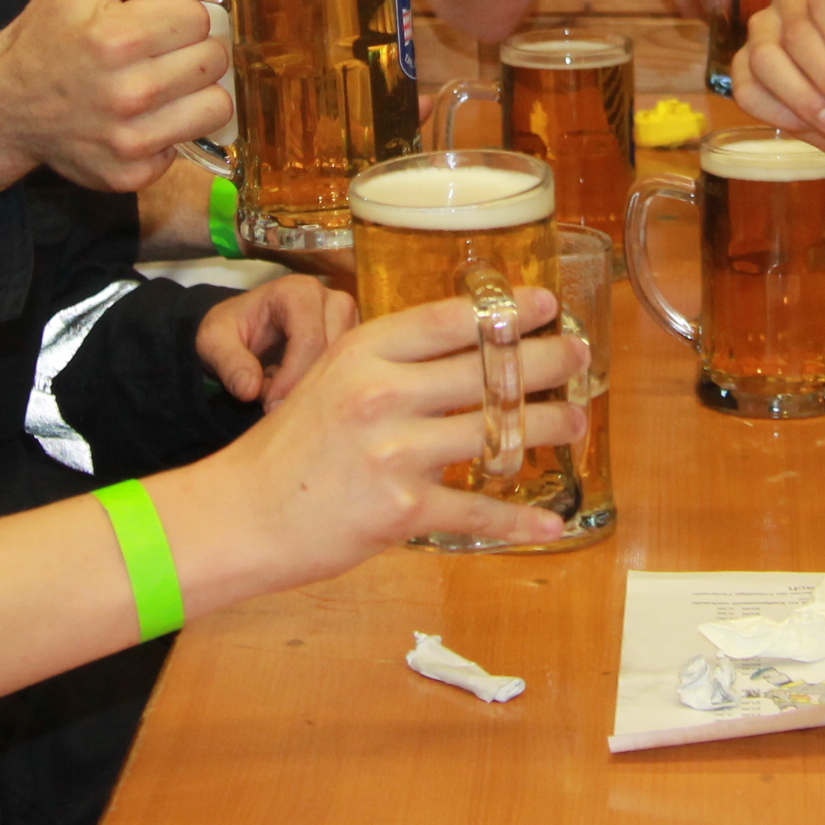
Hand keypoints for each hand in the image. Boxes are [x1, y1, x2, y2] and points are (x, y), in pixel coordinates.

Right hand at [0, 0, 231, 195]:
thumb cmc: (47, 36)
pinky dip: (173, 128)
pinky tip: (144, 116)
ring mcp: (130, 141)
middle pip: (213, 59)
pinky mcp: (131, 174)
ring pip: (217, 106)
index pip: (199, 17)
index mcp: (115, 37)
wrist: (5, 106)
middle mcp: (127, 94)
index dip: (181, 12)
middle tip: (160, 50)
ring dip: (196, 90)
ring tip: (162, 82)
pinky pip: (189, 144)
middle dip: (192, 48)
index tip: (159, 18)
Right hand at [195, 290, 590, 580]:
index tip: (547, 304)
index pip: (449, 320)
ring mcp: (395, 454)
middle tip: (580, 357)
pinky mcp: (402, 509)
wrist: (244, 514)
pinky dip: (521, 519)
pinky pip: (479, 510)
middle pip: (487, 369)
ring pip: (497, 433)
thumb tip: (459, 345)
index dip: (507, 309)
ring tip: (575, 422)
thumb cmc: (289, 447)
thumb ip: (388, 360)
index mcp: (363, 353)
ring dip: (550, 427)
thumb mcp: (328, 378)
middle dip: (548, 362)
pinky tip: (551, 521)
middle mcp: (382, 395)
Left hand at [196, 274, 357, 405]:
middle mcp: (332, 299)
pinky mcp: (354, 341)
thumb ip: (229, 364)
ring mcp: (349, 320)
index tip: (270, 407)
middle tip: (271, 403)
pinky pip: (348, 372)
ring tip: (279, 389)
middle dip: (302, 385)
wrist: (242, 330)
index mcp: (298, 292)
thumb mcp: (213, 343)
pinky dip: (322, 386)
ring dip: (312, 386)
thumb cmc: (229, 331)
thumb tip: (249, 390)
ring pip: (344, 366)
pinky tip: (296, 389)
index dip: (291, 380)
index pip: (309, 341)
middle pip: (332, 355)